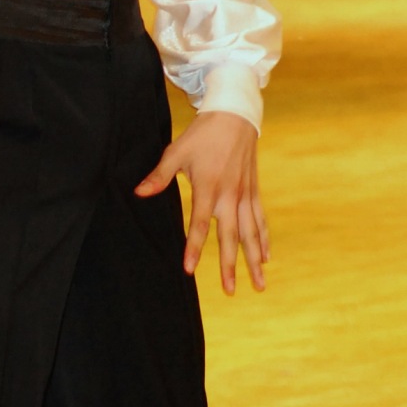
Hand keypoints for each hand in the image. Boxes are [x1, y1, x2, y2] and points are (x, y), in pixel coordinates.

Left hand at [134, 110, 268, 294]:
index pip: (199, 225)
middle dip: (230, 265)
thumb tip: (139, 192)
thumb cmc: (202, 135)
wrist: (235, 116)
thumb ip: (159, 176)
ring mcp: (245, 195)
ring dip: (254, 260)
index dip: (194, 248)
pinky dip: (264, 239)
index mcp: (209, 188)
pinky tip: (266, 258)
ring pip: (251, 234)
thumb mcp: (176, 152)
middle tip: (230, 290)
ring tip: (259, 283)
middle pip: (231, 237)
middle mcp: (230, 196)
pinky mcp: (254, 191)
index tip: (189, 270)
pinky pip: (260, 220)